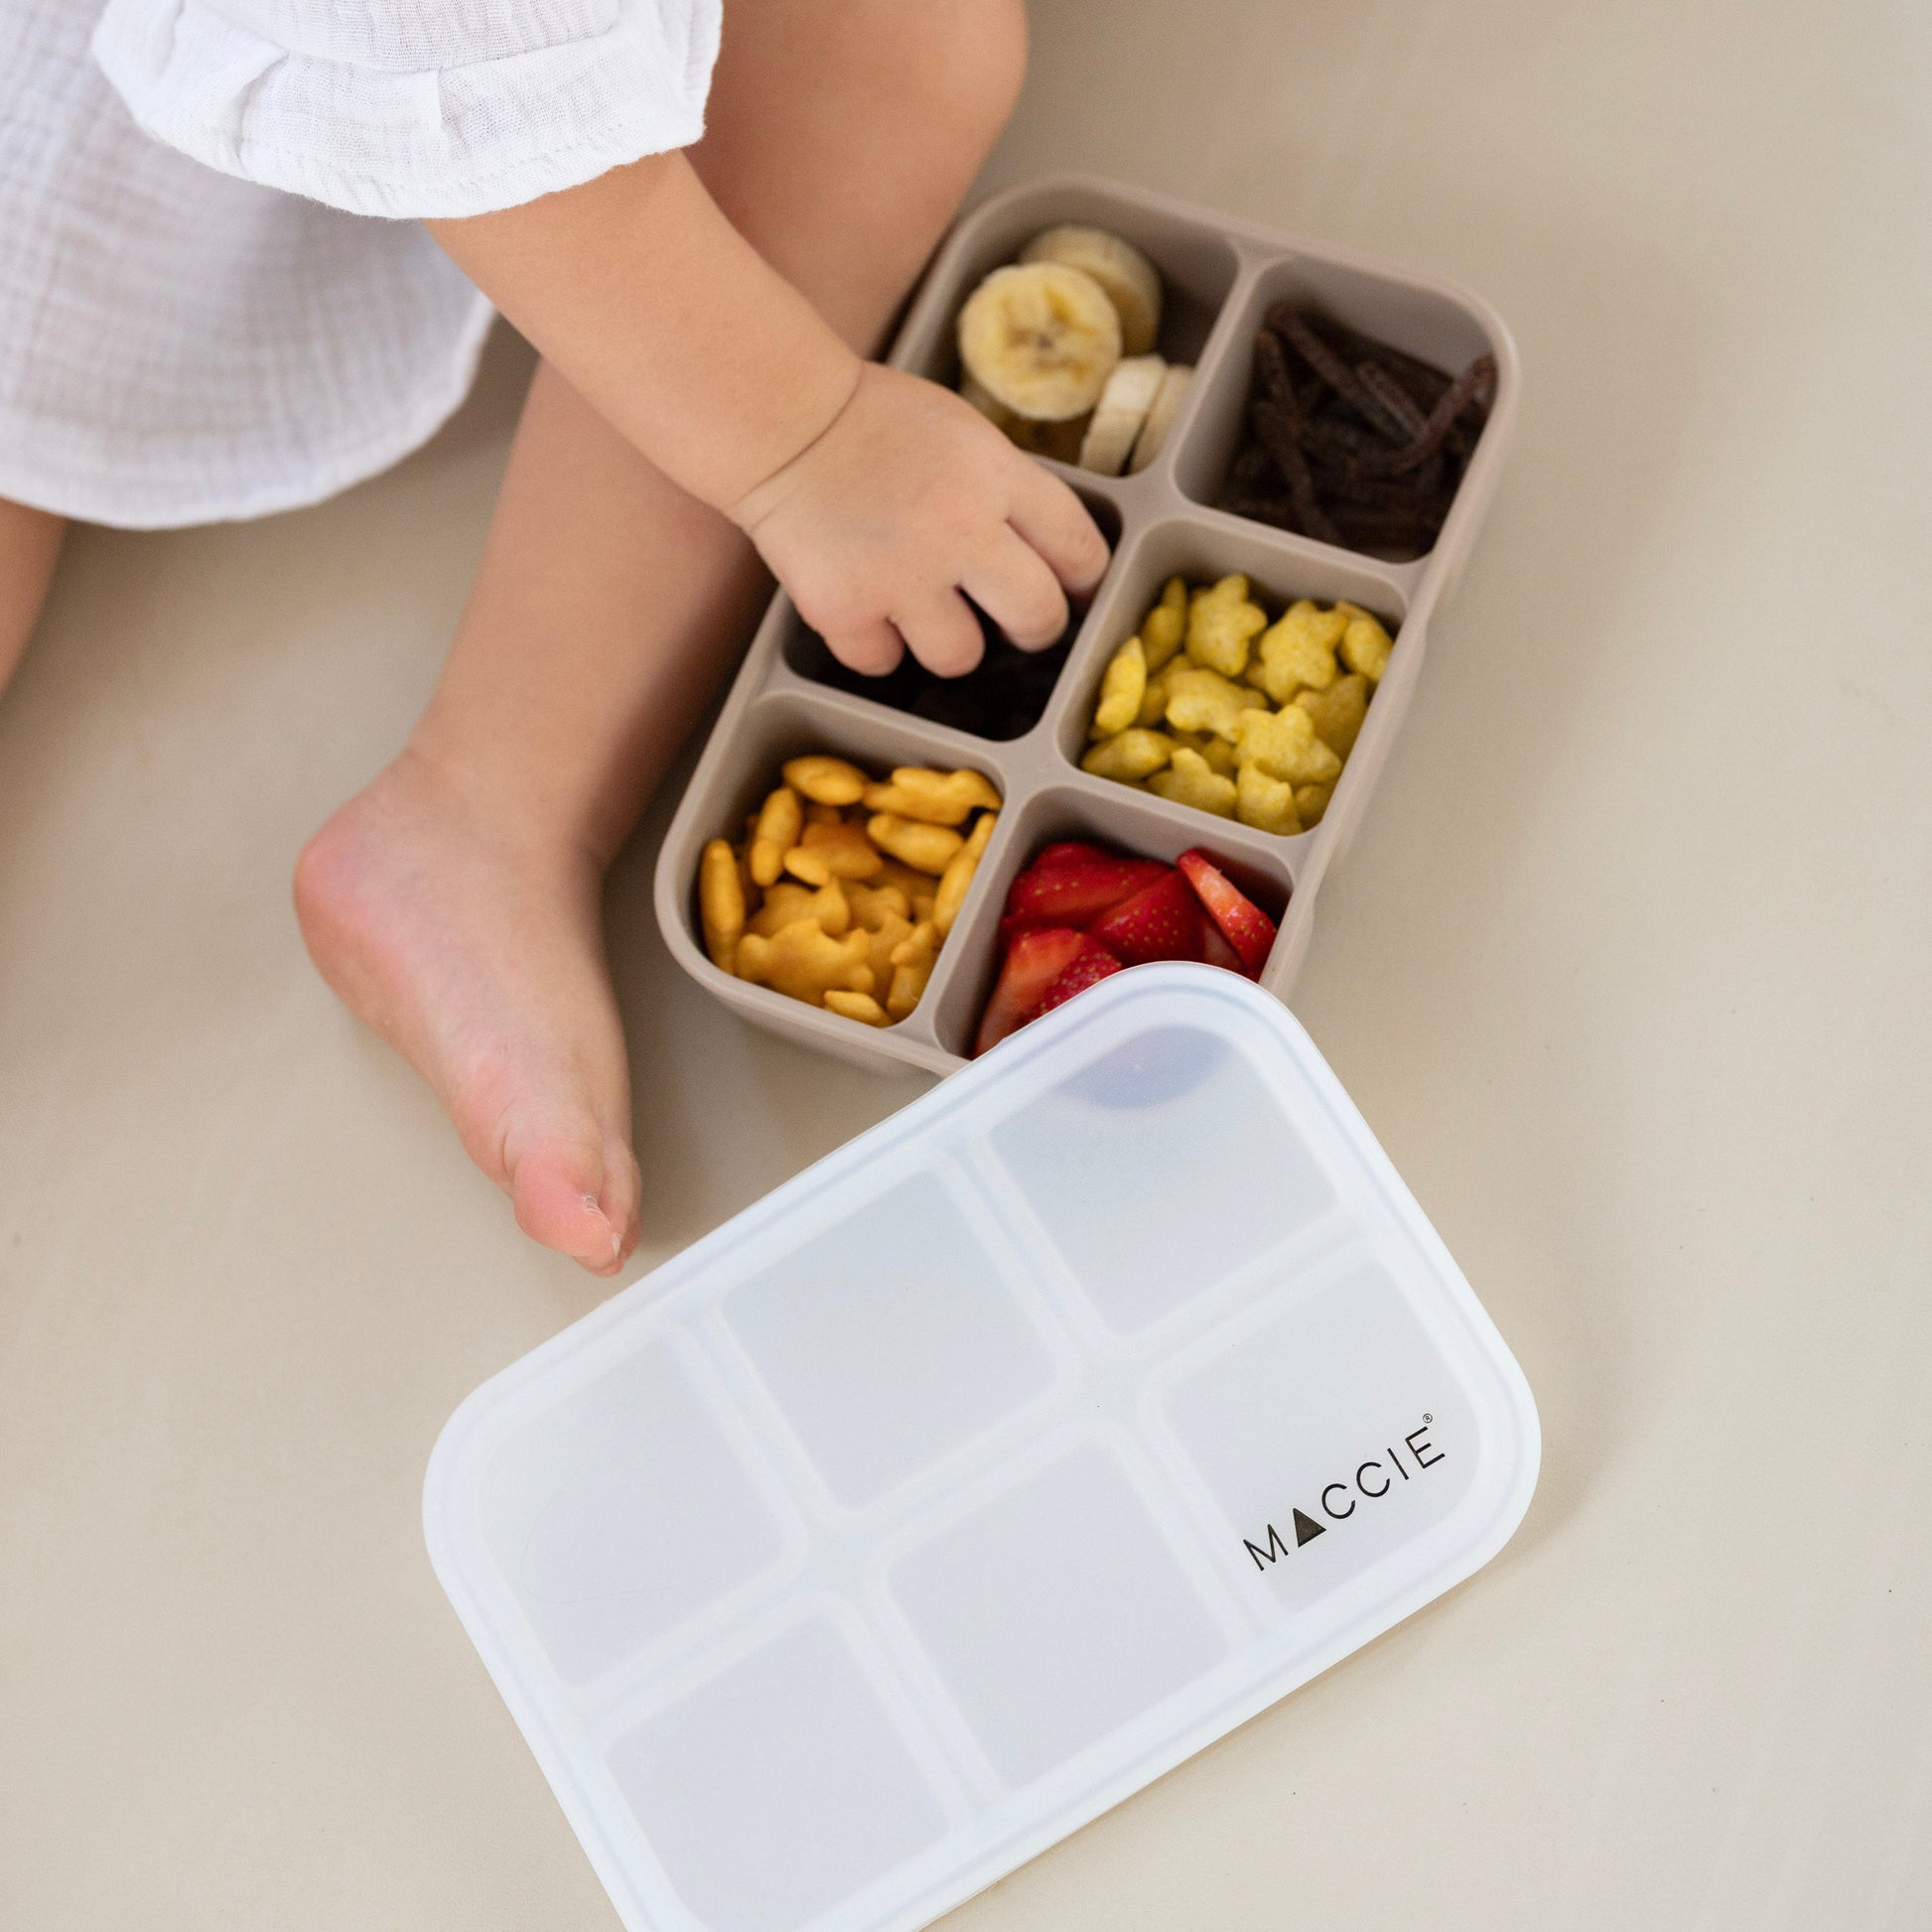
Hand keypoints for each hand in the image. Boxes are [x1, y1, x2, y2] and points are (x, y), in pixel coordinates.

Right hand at [729, 364, 1110, 674]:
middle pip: (1038, 617)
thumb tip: (1045, 552)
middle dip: (1034, 628)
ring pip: (960, 656)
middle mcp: (959, 531)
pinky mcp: (845, 609)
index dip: (1085, 582)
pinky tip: (868, 611)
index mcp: (997, 478)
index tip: (1077, 593)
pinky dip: (876, 645)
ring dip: (949, 642)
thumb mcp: (966, 432)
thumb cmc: (875, 419)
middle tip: (1016, 625)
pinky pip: (882, 662)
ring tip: (925, 613)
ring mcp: (901, 576)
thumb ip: (1008, 489)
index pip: (1079, 550)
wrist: (781, 420)